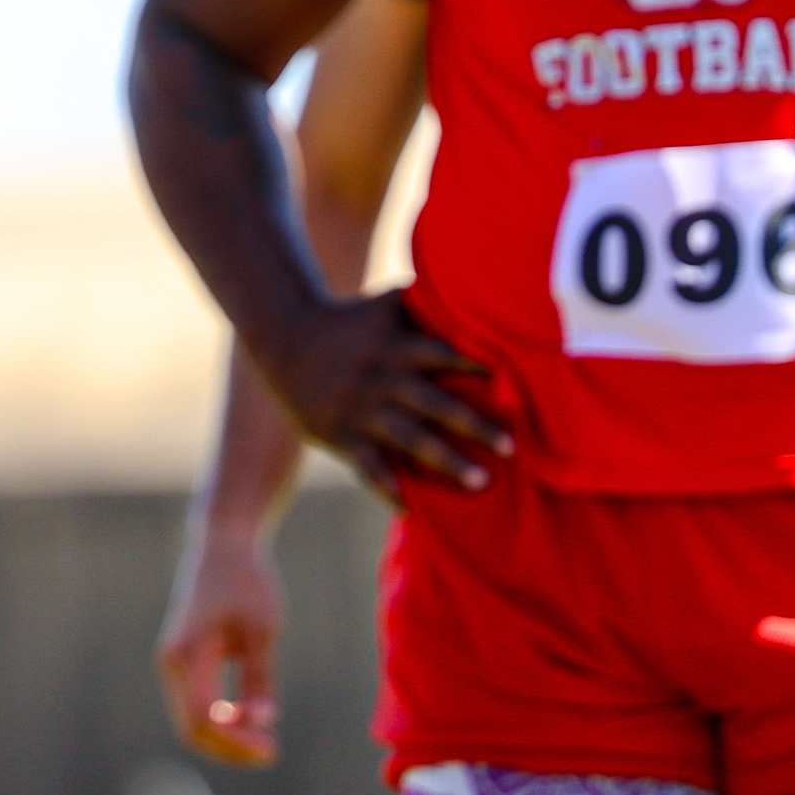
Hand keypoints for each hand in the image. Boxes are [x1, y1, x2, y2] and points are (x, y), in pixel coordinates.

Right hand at [157, 523, 285, 766]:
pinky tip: (249, 716)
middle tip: (272, 751)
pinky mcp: (182, 660)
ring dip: (226, 737)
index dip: (236, 743)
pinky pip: (195, 703)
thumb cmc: (246, 582)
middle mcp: (171, 662)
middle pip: (191, 727)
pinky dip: (220, 720)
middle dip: (230, 747)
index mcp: (186, 654)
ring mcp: (173, 662)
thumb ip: (260, 678)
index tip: (273, 749)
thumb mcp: (261, 631)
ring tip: (266, 739)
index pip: (203, 719)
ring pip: (191, 719)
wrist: (223, 545)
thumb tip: (263, 721)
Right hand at [259, 290, 508, 492]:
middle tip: (510, 446)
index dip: (472, 361)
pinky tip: (412, 511)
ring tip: (480, 482)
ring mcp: (361, 410)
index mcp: (394, 346)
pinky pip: (368, 467)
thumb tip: (469, 283)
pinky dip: (388, 489)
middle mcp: (382, 379)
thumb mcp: (381, 306)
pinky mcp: (342, 434)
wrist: (284, 340)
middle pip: (433, 404)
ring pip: (409, 439)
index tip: (509, 378)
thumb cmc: (346, 322)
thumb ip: (422, 303)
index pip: (439, 353)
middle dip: (473, 424)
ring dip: (446, 462)